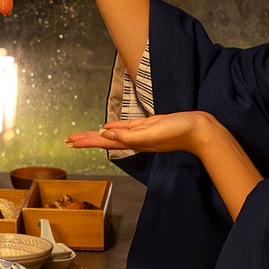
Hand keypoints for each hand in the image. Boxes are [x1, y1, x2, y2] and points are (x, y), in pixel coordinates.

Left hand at [68, 112, 225, 155]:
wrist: (200, 131)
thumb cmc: (177, 133)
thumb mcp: (150, 134)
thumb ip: (127, 136)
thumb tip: (105, 134)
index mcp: (132, 141)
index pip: (103, 141)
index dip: (86, 141)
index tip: (70, 142)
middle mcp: (134, 139)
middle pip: (105, 138)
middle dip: (87, 139)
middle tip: (69, 140)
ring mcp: (142, 132)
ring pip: (114, 133)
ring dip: (99, 134)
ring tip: (84, 136)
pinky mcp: (150, 126)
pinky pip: (127, 128)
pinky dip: (116, 128)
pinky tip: (110, 128)